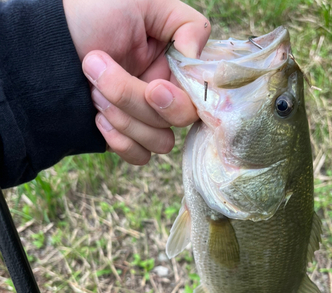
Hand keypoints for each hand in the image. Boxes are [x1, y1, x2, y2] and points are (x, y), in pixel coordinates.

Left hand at [63, 0, 209, 163]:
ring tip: (92, 89)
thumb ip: (185, 23)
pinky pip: (140, 156)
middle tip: (102, 75)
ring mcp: (146, 119)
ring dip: (124, 117)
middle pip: (177, 122)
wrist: (50, 41)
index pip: (198, 97)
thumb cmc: (95, 13)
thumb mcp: (144, 2)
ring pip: (160, 142)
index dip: (178, 100)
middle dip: (137, 101)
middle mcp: (166, 95)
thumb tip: (196, 56)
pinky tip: (97, 118)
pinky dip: (120, 141)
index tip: (153, 88)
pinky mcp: (128, 137)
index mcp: (176, 67)